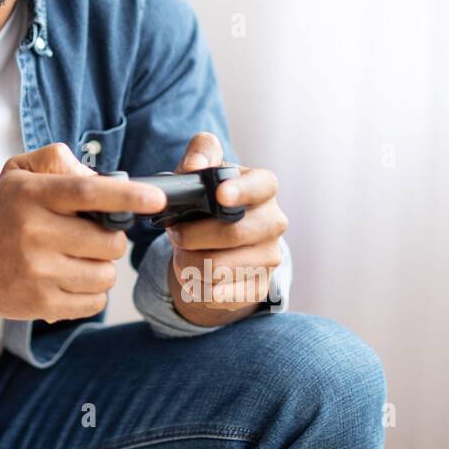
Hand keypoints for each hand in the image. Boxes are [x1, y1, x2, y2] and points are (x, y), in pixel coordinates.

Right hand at [0, 142, 167, 323]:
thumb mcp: (18, 171)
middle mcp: (34, 233)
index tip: (156, 198)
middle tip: (92, 235)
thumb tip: (99, 178)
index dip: (127, 195)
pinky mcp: (42, 304)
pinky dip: (92, 292)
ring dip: (103, 267)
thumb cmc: (4, 214)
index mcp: (32, 196)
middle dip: (113, 239)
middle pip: (109, 241)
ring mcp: (38, 272)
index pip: (88, 193)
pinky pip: (95, 302)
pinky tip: (71, 280)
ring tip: (79, 258)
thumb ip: (57, 161)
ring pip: (106, 275)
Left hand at [165, 133, 286, 321]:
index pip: (260, 186)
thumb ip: (200, 153)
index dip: (240, 191)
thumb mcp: (202, 169)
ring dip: (187, 262)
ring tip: (182, 253)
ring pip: (219, 268)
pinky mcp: (258, 287)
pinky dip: (196, 286)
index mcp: (263, 187)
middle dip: (192, 235)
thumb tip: (194, 165)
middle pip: (232, 233)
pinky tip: (194, 275)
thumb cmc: (207, 197)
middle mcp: (274, 222)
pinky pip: (219, 294)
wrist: (217, 241)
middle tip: (174, 233)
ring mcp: (270, 257)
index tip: (219, 195)